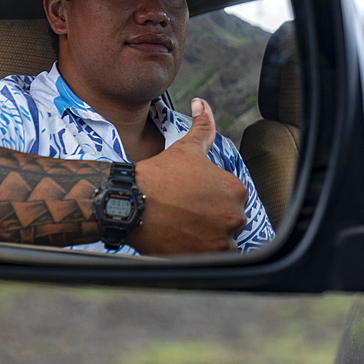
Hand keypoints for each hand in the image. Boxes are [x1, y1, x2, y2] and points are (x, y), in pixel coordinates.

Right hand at [128, 99, 247, 253]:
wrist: (128, 202)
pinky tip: (185, 242)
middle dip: (213, 219)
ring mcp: (222, 239)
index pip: (234, 198)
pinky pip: (215, 259)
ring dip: (210, 237)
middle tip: (187, 214)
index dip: (213, 199)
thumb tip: (202, 104)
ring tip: (185, 228)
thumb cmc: (157, 175)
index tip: (194, 199)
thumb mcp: (185, 148)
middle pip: (231, 221)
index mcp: (235, 188)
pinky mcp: (207, 258)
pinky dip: (202, 253)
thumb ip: (203, 128)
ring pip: (225, 242)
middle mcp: (235, 215)